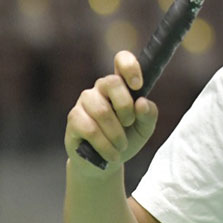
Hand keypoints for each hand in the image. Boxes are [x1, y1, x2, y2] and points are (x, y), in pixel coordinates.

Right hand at [65, 50, 158, 171]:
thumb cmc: (127, 138)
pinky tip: (112, 154)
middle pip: (112, 82)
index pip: (121, 60)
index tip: (138, 86)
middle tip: (130, 123)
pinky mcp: (74, 119)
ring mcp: (85, 101)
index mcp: (120, 84)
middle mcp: (100, 88)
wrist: (106, 162)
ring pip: (102, 111)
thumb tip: (141, 103)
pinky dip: (105, 145)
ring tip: (122, 146)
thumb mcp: (145, 128)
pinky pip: (90, 129)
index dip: (130, 67)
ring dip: (117, 133)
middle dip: (126, 107)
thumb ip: (149, 114)